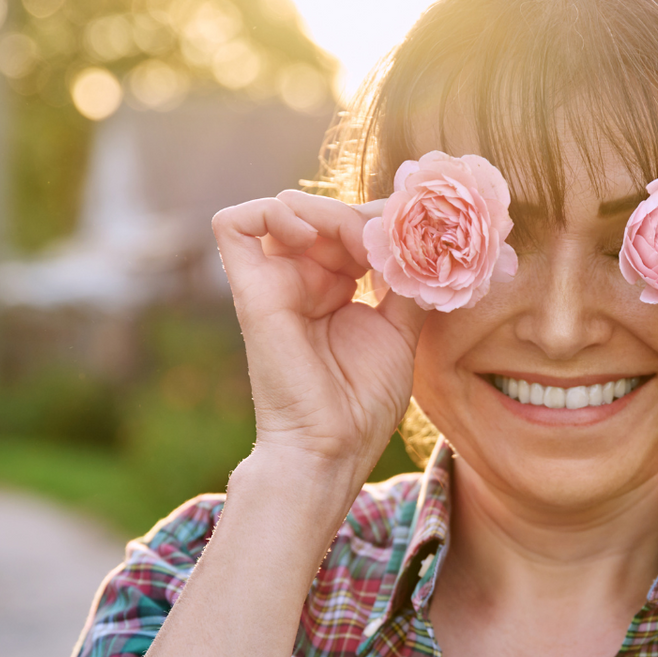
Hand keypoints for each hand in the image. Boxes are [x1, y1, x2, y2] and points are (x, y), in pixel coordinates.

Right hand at [211, 191, 423, 481]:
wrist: (331, 449)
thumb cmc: (362, 404)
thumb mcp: (400, 330)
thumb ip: (407, 282)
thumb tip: (423, 237)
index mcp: (334, 288)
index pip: (352, 226)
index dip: (384, 224)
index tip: (420, 240)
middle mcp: (300, 279)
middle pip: (325, 212)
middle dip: (365, 218)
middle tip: (396, 243)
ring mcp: (273, 282)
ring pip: (287, 207)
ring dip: (331, 213)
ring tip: (362, 247)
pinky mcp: (248, 290)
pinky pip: (234, 224)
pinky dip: (274, 213)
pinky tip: (310, 236)